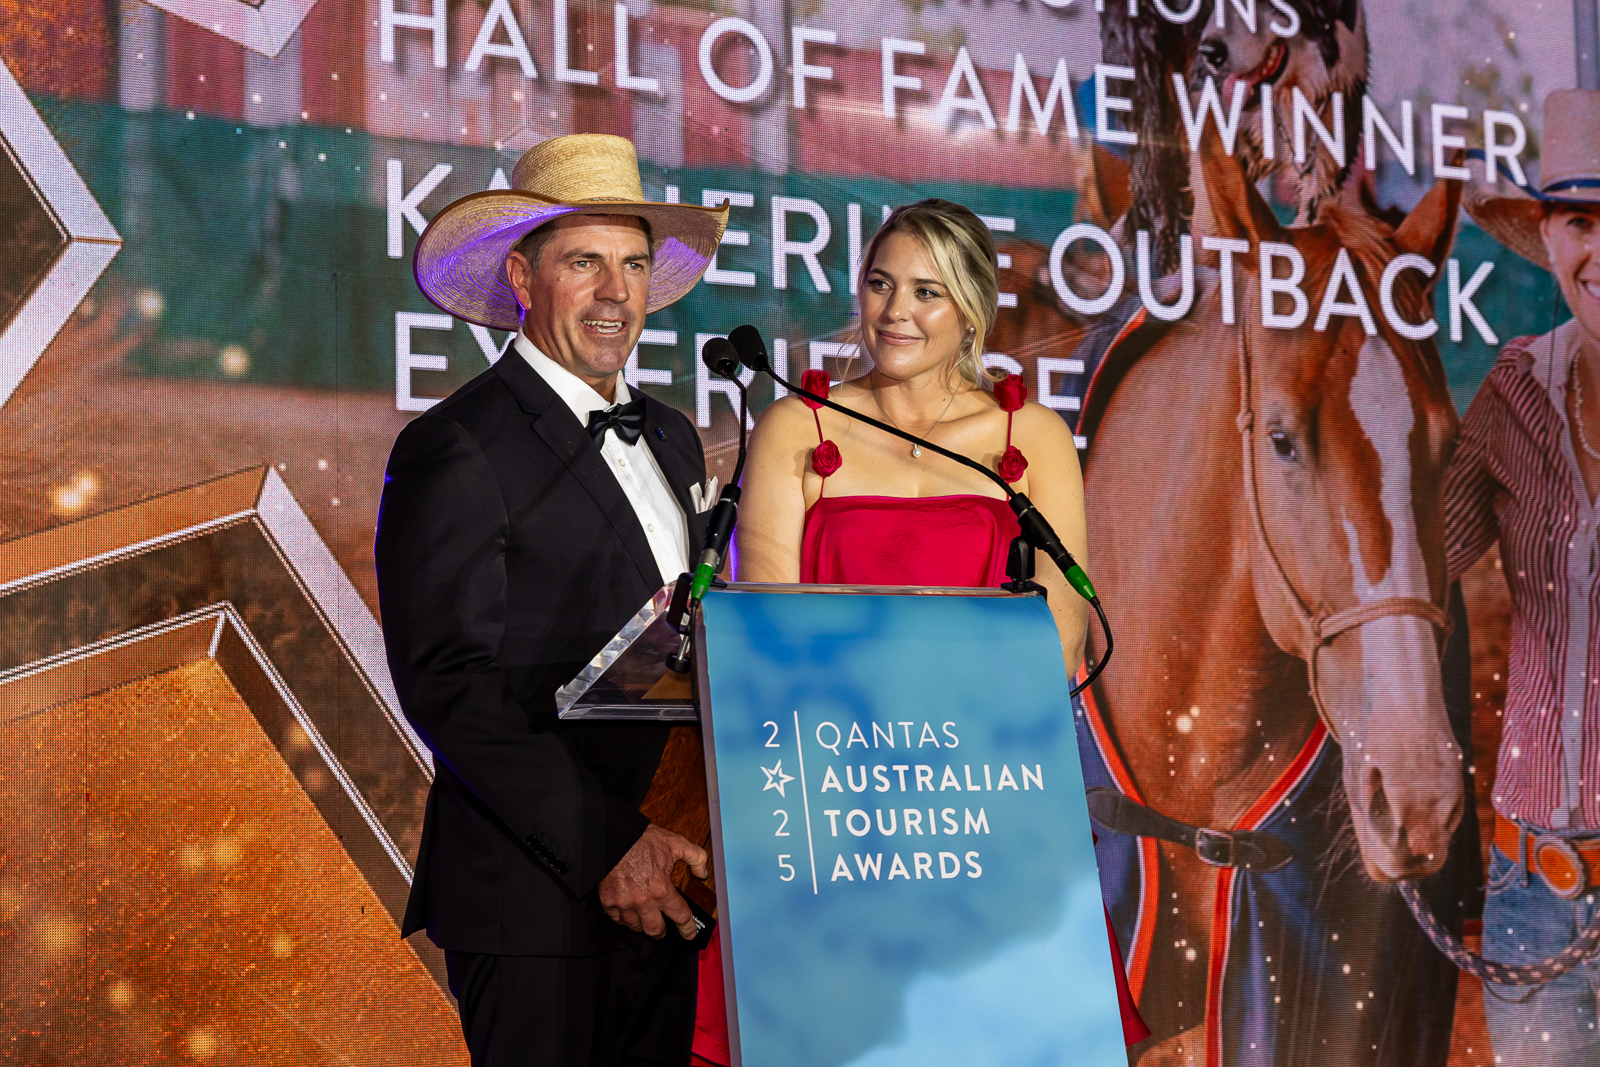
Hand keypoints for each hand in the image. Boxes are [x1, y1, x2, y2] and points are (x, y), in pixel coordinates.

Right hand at [598, 823, 709, 939]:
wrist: (614, 835)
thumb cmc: (642, 839)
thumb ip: (696, 857)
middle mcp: (643, 901)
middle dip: (661, 932)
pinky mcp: (608, 901)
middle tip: (663, 929)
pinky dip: (624, 918)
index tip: (690, 934)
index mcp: (661, 889)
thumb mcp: (676, 843)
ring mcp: (624, 903)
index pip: (680, 916)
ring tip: (644, 917)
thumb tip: (703, 873)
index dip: (688, 928)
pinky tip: (628, 912)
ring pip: (635, 927)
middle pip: (656, 930)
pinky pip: (617, 920)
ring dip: (642, 924)